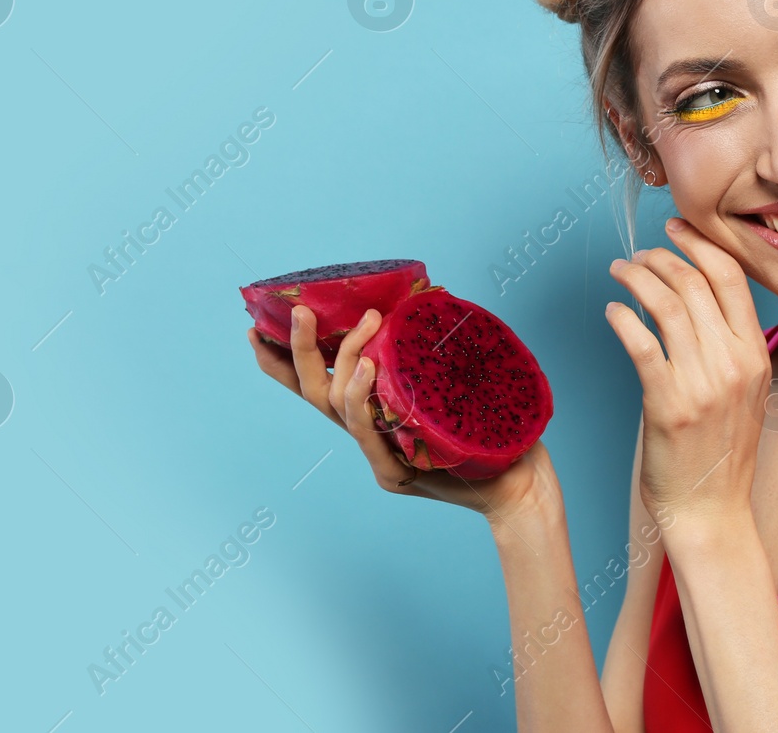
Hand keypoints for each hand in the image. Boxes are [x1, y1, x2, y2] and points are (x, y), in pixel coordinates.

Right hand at [247, 305, 555, 527]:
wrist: (522, 484)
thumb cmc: (493, 426)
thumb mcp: (456, 378)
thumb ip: (432, 348)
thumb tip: (426, 292)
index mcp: (374, 411)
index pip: (319, 383)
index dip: (282, 361)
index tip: (255, 328)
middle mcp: (370, 434)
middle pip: (317, 393)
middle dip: (301, 350)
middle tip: (300, 310)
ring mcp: (380, 456)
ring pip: (341, 407)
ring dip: (348, 361)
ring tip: (367, 326)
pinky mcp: (397, 473)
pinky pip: (369, 434)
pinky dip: (364, 398)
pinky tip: (369, 370)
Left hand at [605, 217, 770, 526]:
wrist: (712, 509)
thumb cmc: (722, 450)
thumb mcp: (746, 391)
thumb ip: (730, 346)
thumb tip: (697, 300)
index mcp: (755, 354)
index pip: (731, 278)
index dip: (700, 244)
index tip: (675, 229)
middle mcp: (732, 362)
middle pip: (694, 282)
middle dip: (661, 256)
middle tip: (639, 254)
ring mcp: (701, 383)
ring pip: (665, 304)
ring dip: (637, 278)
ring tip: (621, 272)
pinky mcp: (666, 403)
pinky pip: (640, 343)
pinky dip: (623, 317)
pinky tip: (613, 311)